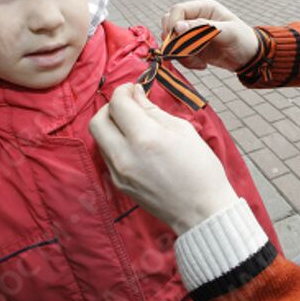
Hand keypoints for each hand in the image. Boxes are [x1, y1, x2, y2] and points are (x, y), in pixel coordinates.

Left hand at [89, 83, 238, 234]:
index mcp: (145, 138)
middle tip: (129, 106)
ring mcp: (119, 172)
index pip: (118, 104)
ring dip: (111, 125)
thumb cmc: (200, 169)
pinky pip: (107, 155)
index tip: (134, 89)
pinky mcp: (119, 184)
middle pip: (98, 120)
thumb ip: (153, 111)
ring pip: (99, 139)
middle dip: (111, 107)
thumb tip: (136, 94)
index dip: (124, 91)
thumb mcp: (182, 130)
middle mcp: (125, 155)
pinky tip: (135, 145)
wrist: (201, 211)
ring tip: (134, 126)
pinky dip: (115, 143)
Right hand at [161, 0, 258, 71]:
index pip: (178, 10)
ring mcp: (192, 33)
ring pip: (172, 41)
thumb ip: (204, 28)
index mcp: (204, 8)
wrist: (250, 58)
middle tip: (188, 53)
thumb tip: (179, 27)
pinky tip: (201, 65)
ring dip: (181, 54)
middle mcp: (195, 18)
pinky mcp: (191, 47)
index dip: (173, 24)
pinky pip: (178, 54)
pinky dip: (186, 62)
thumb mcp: (227, 33)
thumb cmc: (244, 40)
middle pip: (169, 24)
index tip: (177, 39)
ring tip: (199, 62)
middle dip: (175, 41)